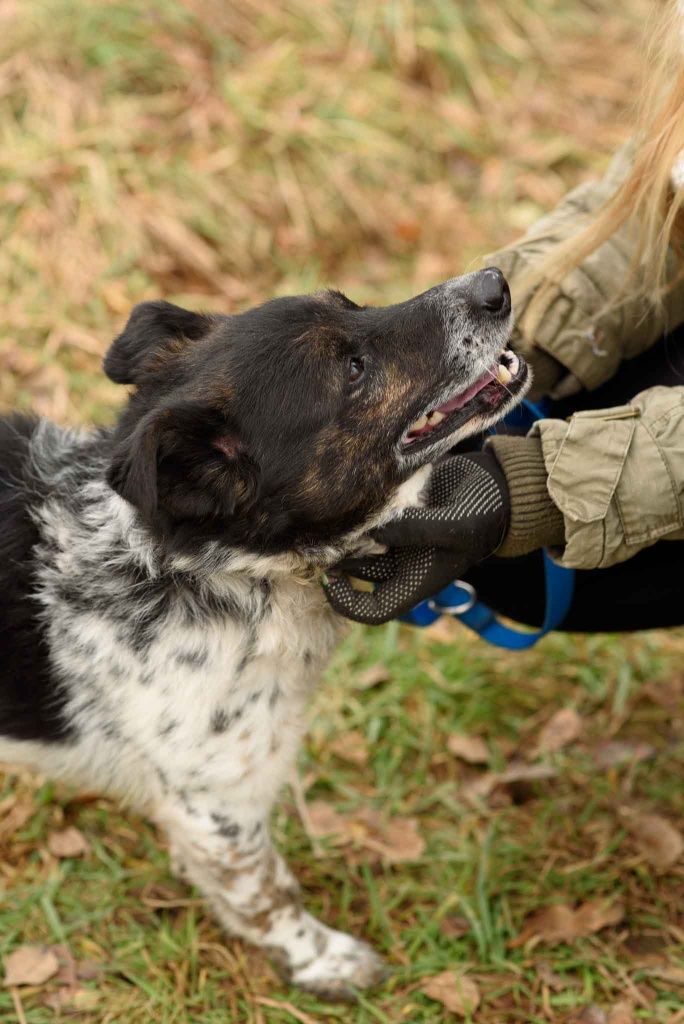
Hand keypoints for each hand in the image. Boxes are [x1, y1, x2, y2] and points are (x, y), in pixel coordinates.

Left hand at [324, 451, 509, 624]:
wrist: (498, 485)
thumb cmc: (482, 515)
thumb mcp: (453, 526)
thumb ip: (413, 530)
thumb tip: (370, 526)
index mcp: (416, 581)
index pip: (373, 610)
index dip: (345, 602)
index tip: (329, 577)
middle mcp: (404, 564)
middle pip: (358, 572)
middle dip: (340, 556)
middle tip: (329, 531)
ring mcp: (399, 540)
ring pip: (359, 544)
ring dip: (348, 532)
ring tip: (340, 510)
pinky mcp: (398, 514)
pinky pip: (370, 520)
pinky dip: (360, 511)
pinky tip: (354, 492)